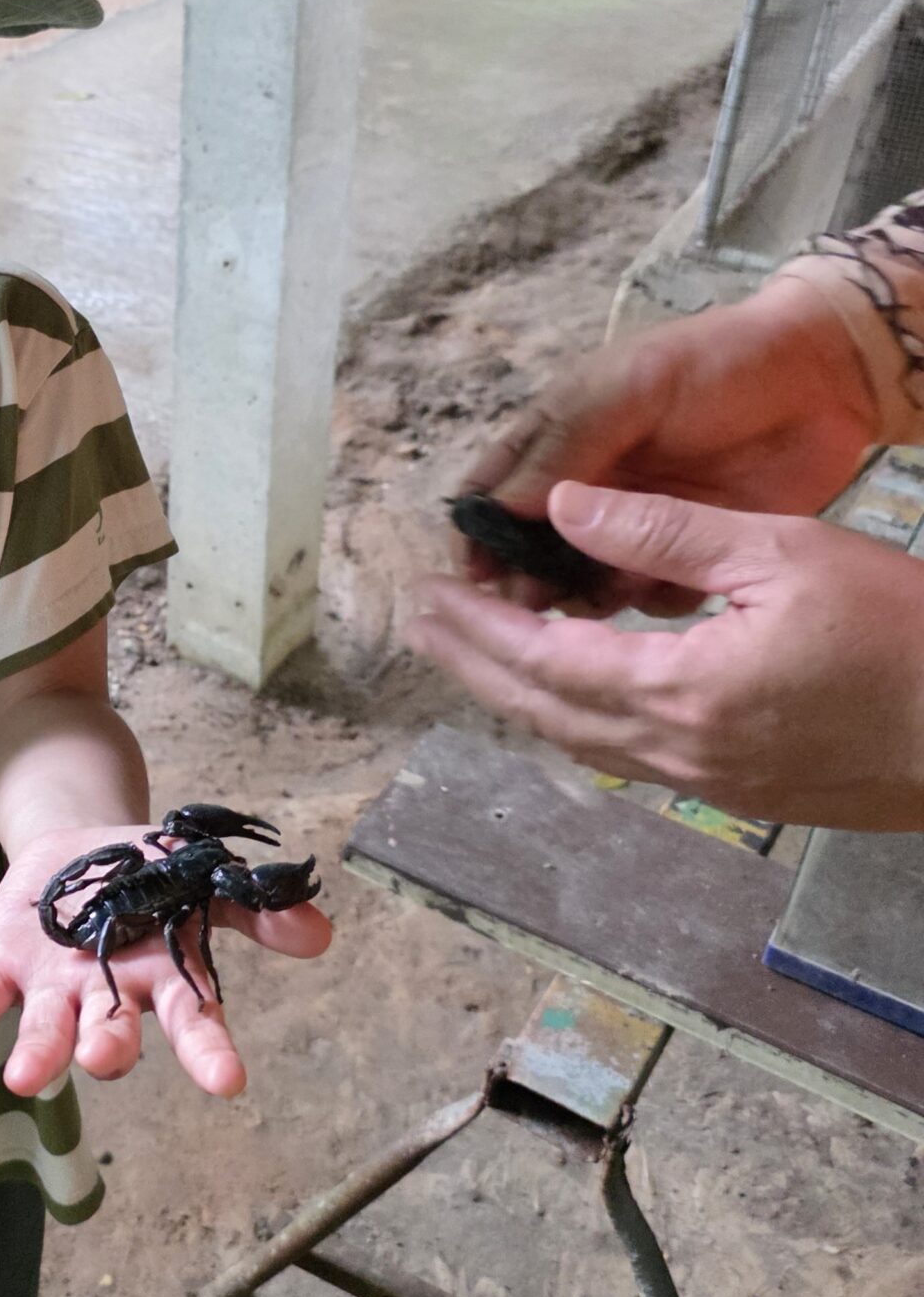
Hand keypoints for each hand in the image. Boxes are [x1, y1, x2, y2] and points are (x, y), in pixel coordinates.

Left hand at [0, 823, 333, 1099]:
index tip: (229, 1081)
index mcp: (164, 979)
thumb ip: (254, 908)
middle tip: (104, 1061)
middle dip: (109, 1051)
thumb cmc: (151, 873)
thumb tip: (320, 934)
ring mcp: (52, 990)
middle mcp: (107, 999)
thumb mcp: (203, 879)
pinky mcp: (1, 970)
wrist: (79, 843)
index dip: (209, 1052)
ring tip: (24, 1077)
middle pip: (112, 1034)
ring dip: (39, 1055)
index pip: (193, 1022)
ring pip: (47, 1031)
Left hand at [408, 482, 923, 826]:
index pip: (541, 661)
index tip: (424, 594)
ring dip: (522, 693)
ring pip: (584, 740)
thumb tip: (562, 503)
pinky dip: (581, 715)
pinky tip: (576, 684)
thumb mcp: (783, 551)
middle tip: (421, 623)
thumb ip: (663, 528)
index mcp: (680, 691)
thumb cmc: (904, 632)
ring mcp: (711, 785)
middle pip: (543, 711)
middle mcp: (679, 753)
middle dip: (475, 664)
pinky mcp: (743, 792)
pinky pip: (631, 755)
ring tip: (478, 648)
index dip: (474, 628)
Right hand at [457, 280, 881, 612]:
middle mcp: (589, 491)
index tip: (471, 577)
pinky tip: (659, 593)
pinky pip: (650, 598)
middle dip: (523, 581)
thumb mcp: (627, 389)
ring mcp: (638, 527)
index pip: (491, 495)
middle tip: (533, 602)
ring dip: (581, 598)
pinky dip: (646, 604)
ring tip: (596, 598)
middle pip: (530, 552)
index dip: (475, 536)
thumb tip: (497, 511)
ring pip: (584, 582)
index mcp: (557, 441)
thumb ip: (564, 445)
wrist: (823, 377)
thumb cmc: (712, 364)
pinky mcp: (690, 556)